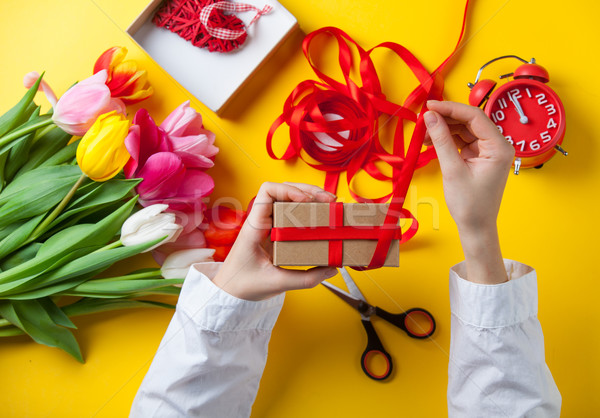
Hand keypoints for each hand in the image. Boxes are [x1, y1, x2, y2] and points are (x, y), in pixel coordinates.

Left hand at [212, 182, 338, 300]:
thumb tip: (331, 269)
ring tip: (329, 205)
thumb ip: (305, 278)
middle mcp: (262, 221)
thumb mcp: (276, 283)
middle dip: (308, 191)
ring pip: (289, 200)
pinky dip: (307, 212)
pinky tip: (320, 217)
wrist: (231, 291)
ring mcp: (269, 225)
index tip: (307, 201)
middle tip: (329, 200)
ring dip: (310, 198)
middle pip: (284, 190)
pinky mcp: (276, 233)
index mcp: (255, 226)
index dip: (289, 190)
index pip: (267, 192)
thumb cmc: (244, 284)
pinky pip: (292, 215)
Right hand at [423, 100, 513, 283]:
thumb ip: (441, 140)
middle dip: (445, 118)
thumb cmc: (470, 204)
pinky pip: (461, 141)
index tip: (429, 106)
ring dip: (443, 129)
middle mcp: (497, 145)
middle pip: (469, 121)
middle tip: (423, 118)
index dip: (450, 108)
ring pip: (463, 130)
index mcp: (499, 147)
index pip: (474, 117)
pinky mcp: (478, 157)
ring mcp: (488, 151)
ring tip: (423, 133)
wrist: (476, 227)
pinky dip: (446, 139)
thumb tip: (429, 117)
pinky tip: (431, 141)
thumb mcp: (453, 170)